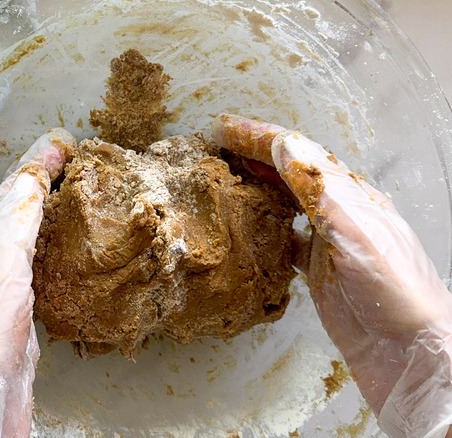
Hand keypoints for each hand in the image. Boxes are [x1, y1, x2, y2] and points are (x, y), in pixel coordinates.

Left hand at [0, 128, 74, 437]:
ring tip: (77, 199)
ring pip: (31, 239)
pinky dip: (58, 252)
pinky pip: (44, 270)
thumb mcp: (1, 263)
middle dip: (44, 183)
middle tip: (74, 162)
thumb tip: (32, 174)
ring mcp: (8, 292)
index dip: (36, 164)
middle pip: (20, 211)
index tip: (64, 142)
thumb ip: (15, 220)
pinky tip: (71, 258)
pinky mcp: (25, 321)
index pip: (13, 192)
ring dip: (51, 215)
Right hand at [212, 114, 451, 437]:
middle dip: (252, 155)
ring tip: (223, 179)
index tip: (223, 127)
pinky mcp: (318, 274)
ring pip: (284, 204)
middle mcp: (339, 213)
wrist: (412, 352)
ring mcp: (328, 245)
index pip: (298, 154)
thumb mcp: (356, 230)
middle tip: (214, 146)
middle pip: (289, 173)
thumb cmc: (394, 290)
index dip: (258, 137)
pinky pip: (284, 241)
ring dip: (255, 187)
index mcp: (350, 195)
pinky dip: (262, 229)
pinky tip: (246, 231)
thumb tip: (285, 144)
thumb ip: (319, 189)